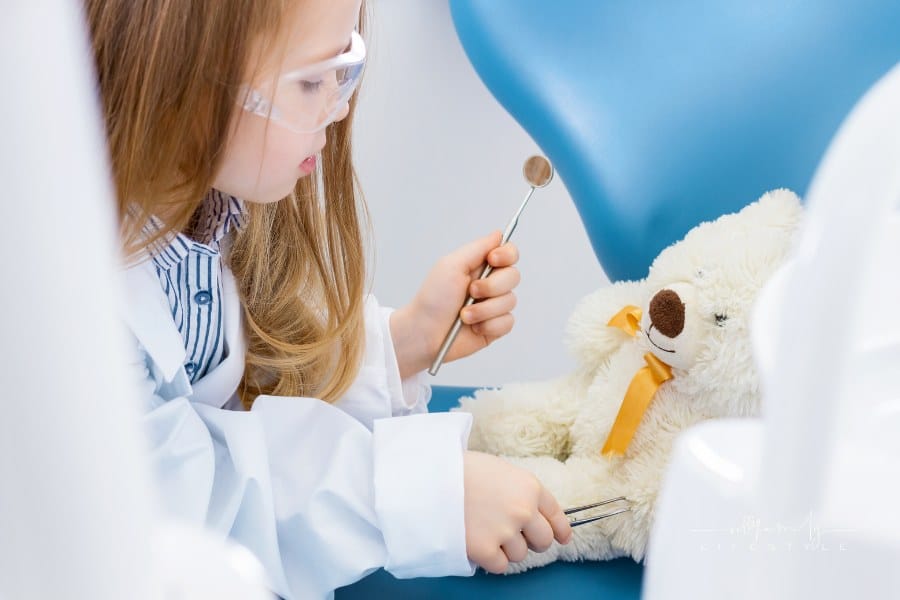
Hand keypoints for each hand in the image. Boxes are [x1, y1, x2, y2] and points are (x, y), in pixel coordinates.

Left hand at [390, 231, 520, 377]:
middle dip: (492, 286)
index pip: (509, 253)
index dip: (507, 255)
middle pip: (513, 276)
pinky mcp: (495, 327)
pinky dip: (489, 325)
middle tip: (471, 291)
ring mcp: (493, 306)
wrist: (424, 333)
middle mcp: (489, 284)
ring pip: (510, 301)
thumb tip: (499, 234)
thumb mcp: (451, 265)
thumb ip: (478, 248)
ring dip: (485, 309)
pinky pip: (507, 322)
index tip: (492, 260)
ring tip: (464, 315)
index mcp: (479, 266)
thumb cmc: (432, 299)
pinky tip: (473, 328)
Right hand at [463, 451, 571, 573]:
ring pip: (520, 554)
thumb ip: (519, 491)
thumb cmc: (462, 470)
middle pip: (544, 541)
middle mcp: (523, 510)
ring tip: (485, 530)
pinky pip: (500, 566)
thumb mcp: (500, 470)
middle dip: (533, 541)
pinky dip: (491, 559)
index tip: (561, 537)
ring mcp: (505, 531)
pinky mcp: (485, 549)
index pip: (556, 516)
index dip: (560, 529)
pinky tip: (478, 542)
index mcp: (529, 487)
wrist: (431, 478)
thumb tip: (532, 512)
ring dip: (506, 548)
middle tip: (515, 536)